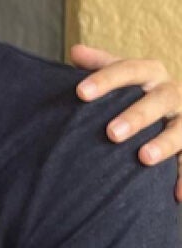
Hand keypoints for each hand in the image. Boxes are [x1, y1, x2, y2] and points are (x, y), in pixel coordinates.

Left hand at [71, 44, 181, 199]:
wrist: (167, 103)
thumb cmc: (132, 89)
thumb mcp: (119, 73)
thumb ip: (99, 64)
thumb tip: (76, 51)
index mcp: (150, 72)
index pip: (128, 70)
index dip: (105, 80)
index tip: (80, 93)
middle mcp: (172, 92)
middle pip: (158, 101)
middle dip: (136, 116)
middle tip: (110, 133)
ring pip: (181, 130)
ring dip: (165, 144)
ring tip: (144, 158)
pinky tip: (177, 196)